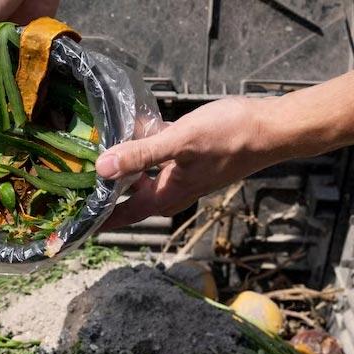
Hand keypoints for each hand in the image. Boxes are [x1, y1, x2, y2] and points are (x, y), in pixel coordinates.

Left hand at [95, 97, 291, 229]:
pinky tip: (135, 128)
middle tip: (81, 187)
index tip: (81, 225)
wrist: (272, 129)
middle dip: (109, 194)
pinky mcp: (193, 156)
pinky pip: (161, 156)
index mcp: (168, 193)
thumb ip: (141, 154)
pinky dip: (146, 148)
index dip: (103, 220)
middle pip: (133, 197)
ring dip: (126, 169)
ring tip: (99, 156)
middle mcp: (174, 188)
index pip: (127, 214)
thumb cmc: (231, 137)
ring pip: (146, 175)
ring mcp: (184, 173)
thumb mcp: (180, 143)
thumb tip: (102, 168)